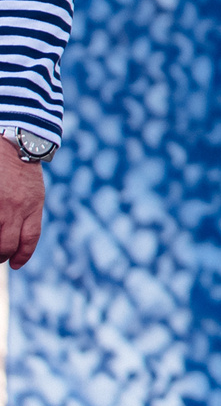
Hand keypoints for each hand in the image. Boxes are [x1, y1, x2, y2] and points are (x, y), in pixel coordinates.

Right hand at [0, 154, 43, 268]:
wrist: (13, 141)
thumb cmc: (21, 165)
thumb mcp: (33, 189)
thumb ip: (28, 211)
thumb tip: (18, 236)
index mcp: (32, 204)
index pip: (29, 239)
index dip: (22, 255)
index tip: (15, 264)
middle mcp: (14, 207)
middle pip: (6, 245)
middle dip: (0, 255)